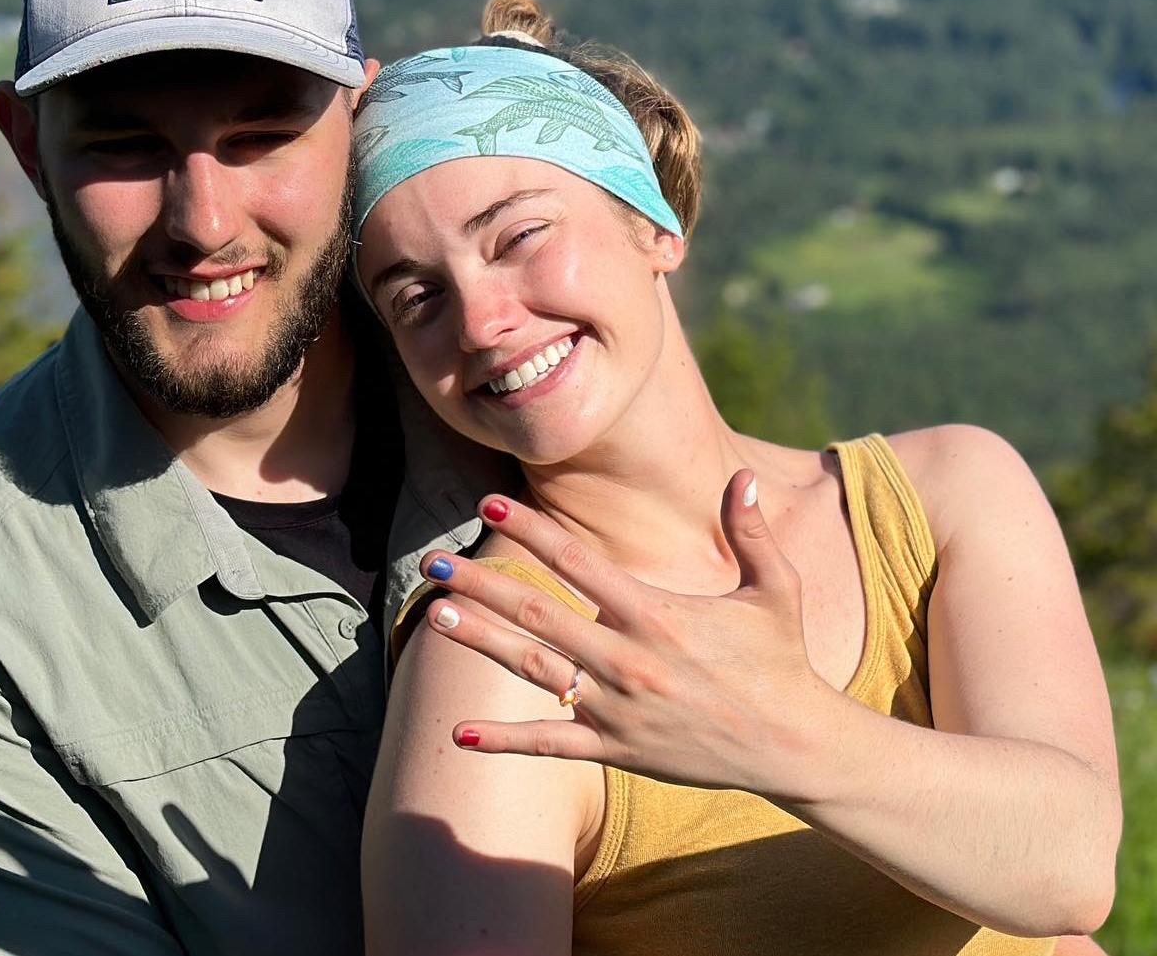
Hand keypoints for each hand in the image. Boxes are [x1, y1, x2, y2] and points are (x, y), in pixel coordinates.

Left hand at [419, 470, 836, 797]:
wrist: (794, 746)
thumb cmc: (780, 660)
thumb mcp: (775, 589)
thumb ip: (750, 531)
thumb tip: (744, 475)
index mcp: (655, 613)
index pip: (577, 562)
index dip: (530, 529)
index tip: (488, 502)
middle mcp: (626, 658)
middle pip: (536, 612)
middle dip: (481, 583)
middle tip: (432, 560)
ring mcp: (617, 707)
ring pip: (531, 670)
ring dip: (479, 641)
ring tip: (434, 616)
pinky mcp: (616, 749)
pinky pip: (549, 743)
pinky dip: (502, 739)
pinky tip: (457, 733)